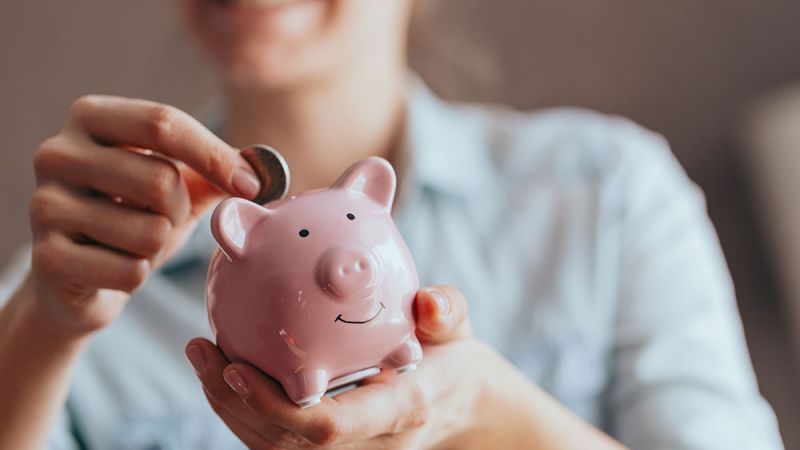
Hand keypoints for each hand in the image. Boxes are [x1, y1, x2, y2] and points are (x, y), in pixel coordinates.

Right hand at [26, 95, 260, 335]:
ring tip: (132, 244)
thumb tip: (265, 170)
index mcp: (92, 118)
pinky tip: (112, 268)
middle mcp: (57, 153)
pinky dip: (137, 277)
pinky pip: (130, 272)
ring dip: (158, 247)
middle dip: (179, 211)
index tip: (250, 186)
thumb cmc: (134, 217)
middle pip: (161, 180)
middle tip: (161, 219)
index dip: (214, 155)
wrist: (77, 277)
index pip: (163, 123)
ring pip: (150, 232)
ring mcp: (43, 206)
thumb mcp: (178, 184)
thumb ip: (218, 169)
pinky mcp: (45, 259)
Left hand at [186, 285, 492, 448]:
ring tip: (201, 355)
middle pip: (286, 444)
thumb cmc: (450, 357)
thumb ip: (446, 312)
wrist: (455, 402)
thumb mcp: (457, 328)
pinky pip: (278, 441)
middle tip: (202, 350)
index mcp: (398, 413)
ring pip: (273, 448)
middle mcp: (369, 444)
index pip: (328, 428)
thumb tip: (427, 301)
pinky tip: (223, 370)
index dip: (275, 408)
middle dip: (234, 404)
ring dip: (229, 407)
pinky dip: (245, 410)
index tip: (236, 368)